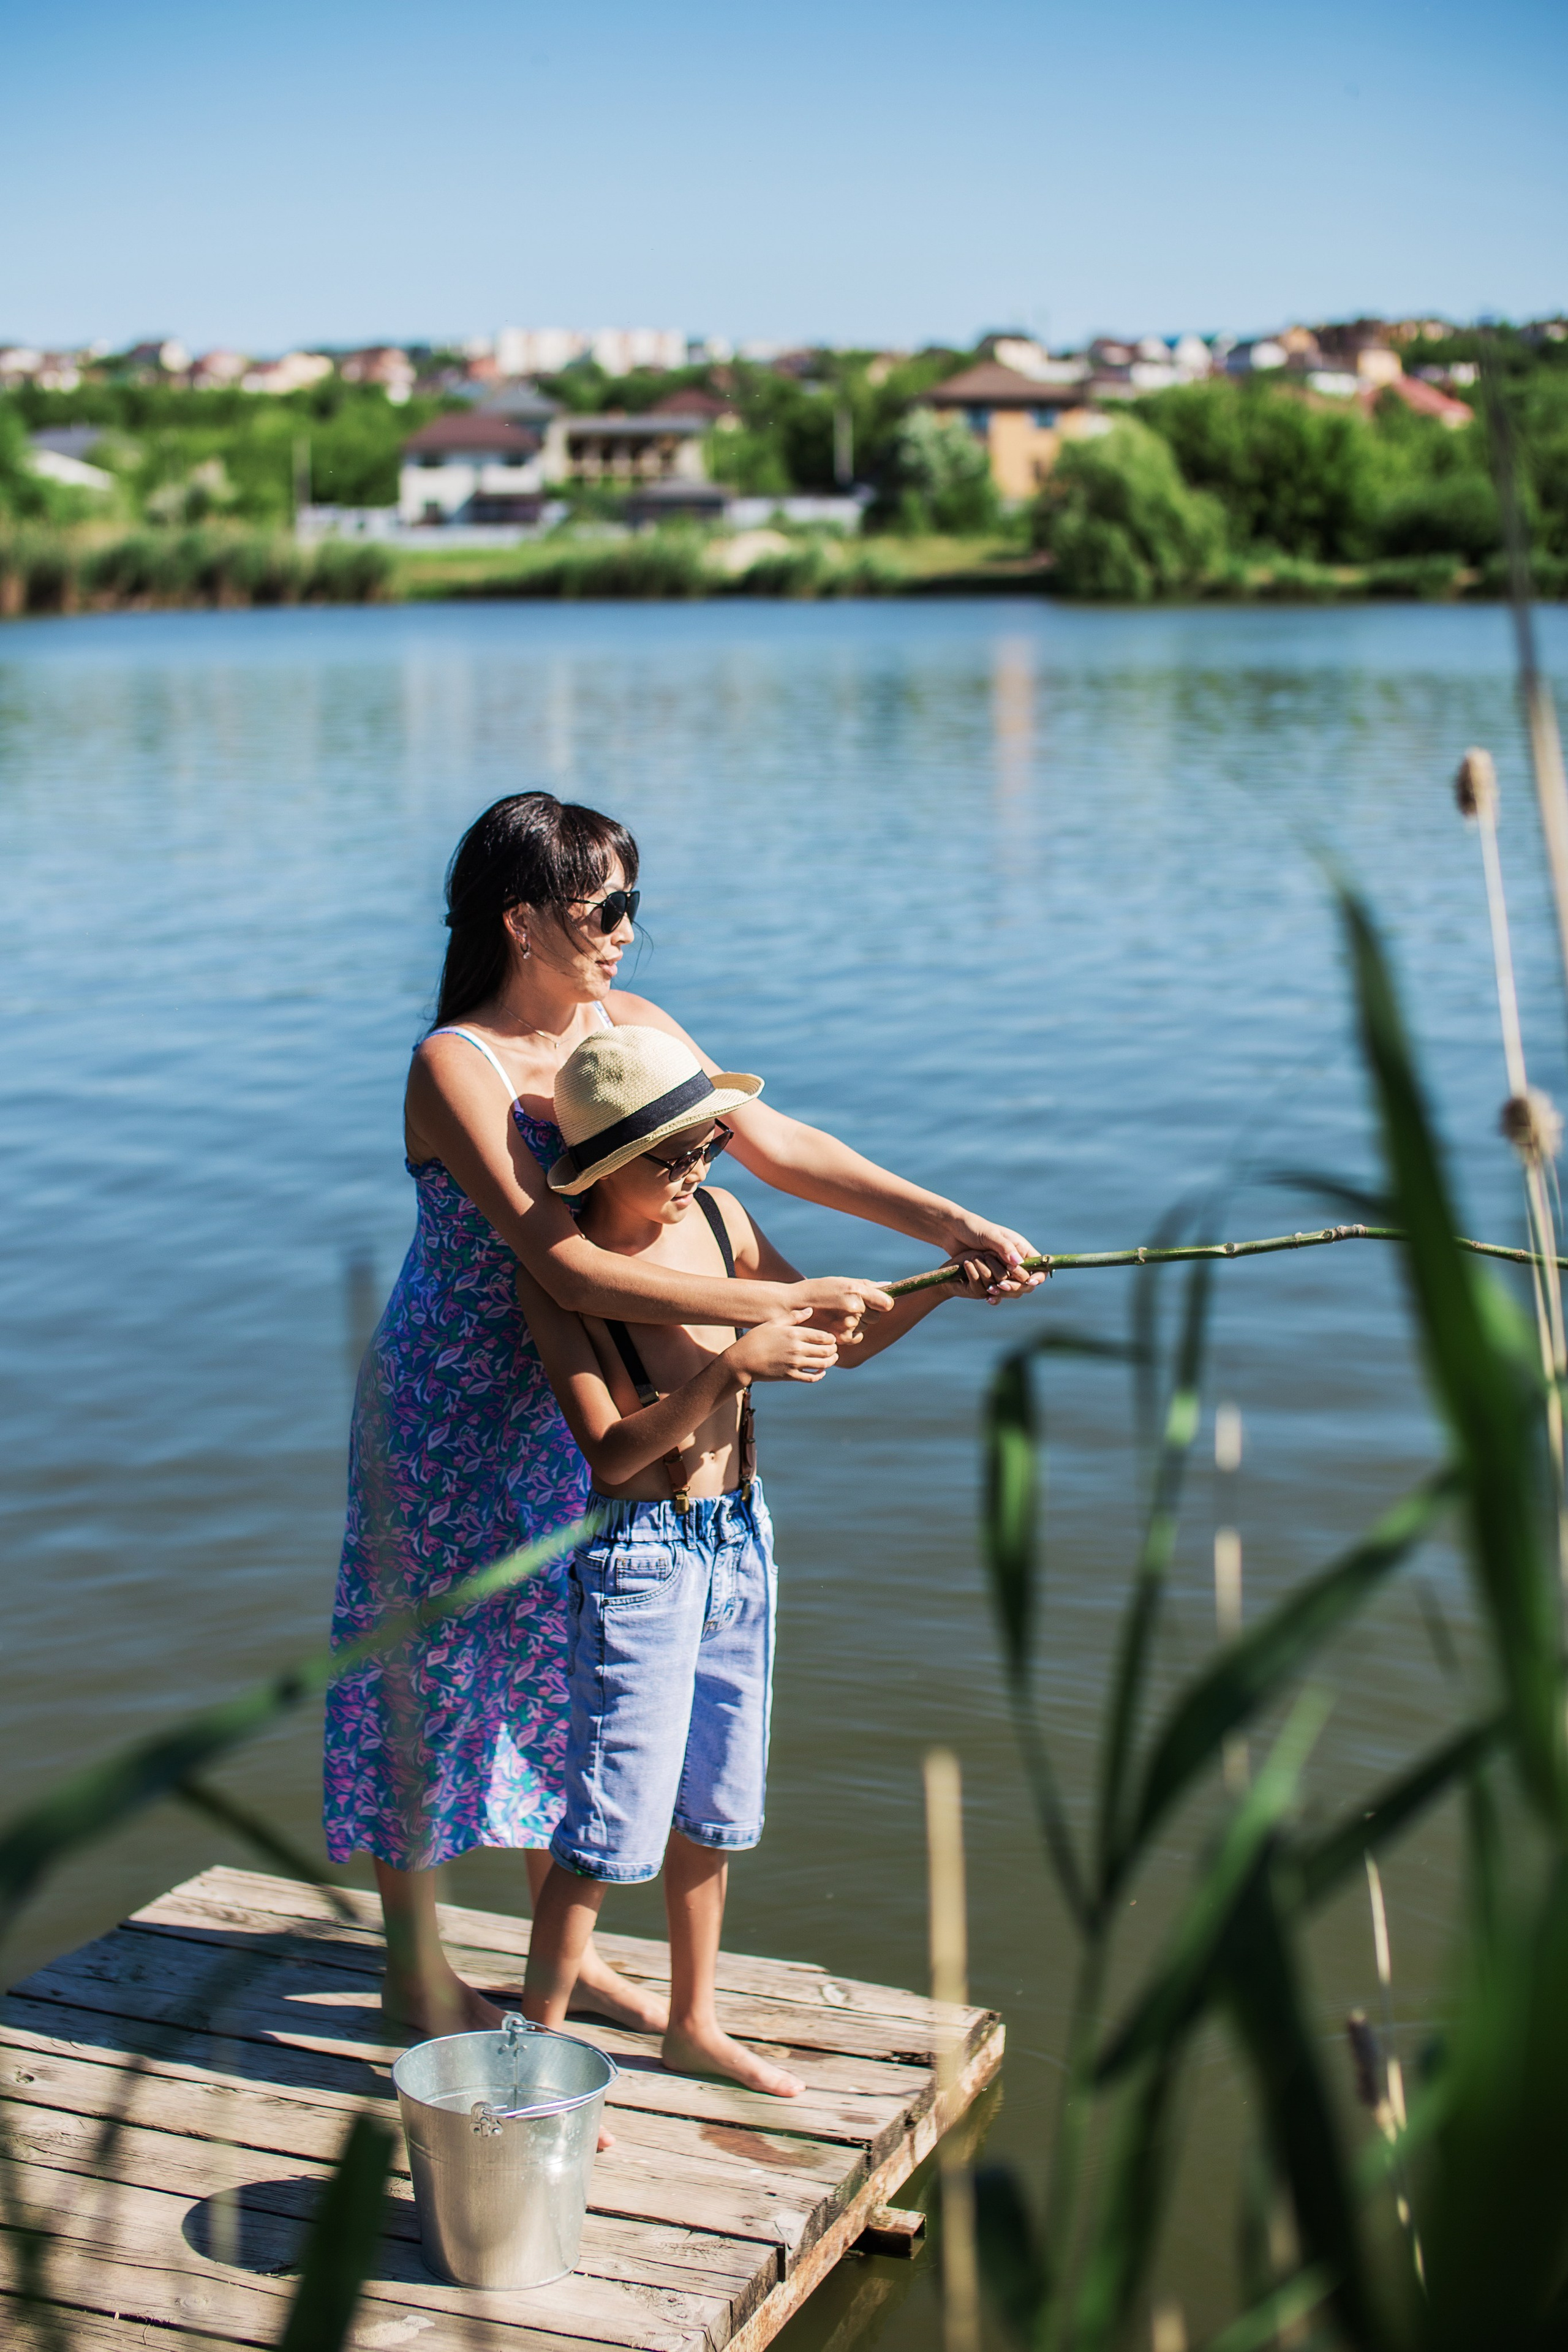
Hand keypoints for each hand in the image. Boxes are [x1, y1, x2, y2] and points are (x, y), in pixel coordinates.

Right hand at [729, 1312, 838, 1384]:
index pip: (823, 1337)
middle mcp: (797, 1349)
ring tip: (832, 1358)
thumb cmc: (756, 1339)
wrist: (742, 1361)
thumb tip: (810, 1310)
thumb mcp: (773, 1323)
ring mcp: (795, 1364)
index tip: (831, 1338)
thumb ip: (793, 1316)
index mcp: (795, 1334)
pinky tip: (821, 1372)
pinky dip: (820, 1375)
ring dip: (830, 1362)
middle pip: (826, 1351)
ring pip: (822, 1365)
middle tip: (834, 1348)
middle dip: (833, 1350)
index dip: (831, 1338)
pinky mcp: (790, 1376)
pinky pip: (811, 1378)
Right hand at [780, 1276, 894, 1339]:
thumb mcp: (842, 1282)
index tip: (877, 1303)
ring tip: (838, 1314)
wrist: (794, 1305)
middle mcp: (854, 1308)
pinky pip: (858, 1337)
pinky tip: (838, 1324)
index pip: (886, 1303)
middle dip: (867, 1312)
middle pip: (876, 1316)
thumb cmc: (819, 1290)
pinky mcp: (842, 1338)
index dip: (883, 1303)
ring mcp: (848, 1324)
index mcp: (856, 1291)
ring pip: (866, 1326)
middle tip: (848, 1307)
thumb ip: (866, 1285)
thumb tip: (887, 1286)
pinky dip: (851, 1332)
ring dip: (858, 1322)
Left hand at [939, 1211, 1046, 1301]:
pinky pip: (999, 1291)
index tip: (1028, 1281)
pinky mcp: (991, 1277)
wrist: (952, 1231)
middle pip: (1027, 1282)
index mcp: (1020, 1249)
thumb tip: (1018, 1263)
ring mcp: (1003, 1270)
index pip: (1039, 1267)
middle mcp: (1014, 1261)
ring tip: (990, 1290)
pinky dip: (996, 1295)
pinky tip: (987, 1298)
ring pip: (1014, 1289)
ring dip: (1005, 1292)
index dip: (1038, 1276)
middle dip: (1016, 1286)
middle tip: (1001, 1285)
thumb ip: (1004, 1247)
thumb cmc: (972, 1228)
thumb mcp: (989, 1235)